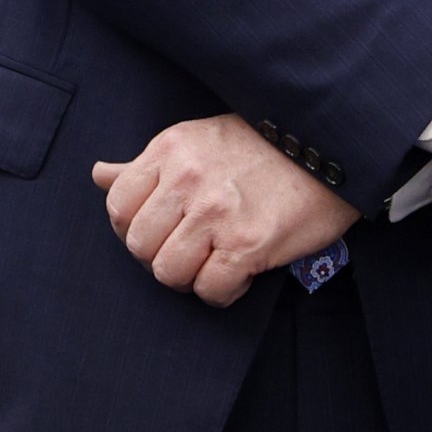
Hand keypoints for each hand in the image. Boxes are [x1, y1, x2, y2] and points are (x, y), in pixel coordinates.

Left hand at [92, 115, 358, 307]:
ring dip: (191, 277)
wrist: (333, 148)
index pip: (118, 206)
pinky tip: (240, 275)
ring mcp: (216, 213)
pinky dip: (222, 291)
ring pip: (168, 273)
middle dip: (162, 256)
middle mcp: (187, 179)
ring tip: (215, 263)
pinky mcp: (248, 244)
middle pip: (140, 246)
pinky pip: (210, 289)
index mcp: (171, 149)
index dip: (134, 229)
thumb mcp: (199, 139)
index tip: (162, 230)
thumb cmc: (265, 146)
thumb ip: (148, 165)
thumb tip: (99, 175)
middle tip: (192, 251)